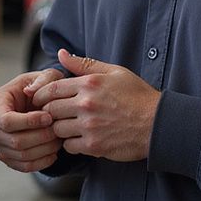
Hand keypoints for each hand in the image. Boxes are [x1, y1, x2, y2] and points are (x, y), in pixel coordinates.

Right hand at [0, 68, 65, 172]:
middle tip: (58, 130)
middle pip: (14, 140)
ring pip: (20, 155)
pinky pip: (23, 166)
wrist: (41, 103)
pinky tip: (54, 152)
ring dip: (43, 149)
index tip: (49, 117)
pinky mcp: (7, 155)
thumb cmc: (44, 87)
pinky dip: (41, 162)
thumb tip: (30, 92)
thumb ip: (43, 79)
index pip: (7, 120)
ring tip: (59, 139)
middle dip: (40, 137)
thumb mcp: (47, 76)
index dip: (29, 122)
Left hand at [28, 50, 160, 162]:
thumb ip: (84, 64)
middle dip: (50, 112)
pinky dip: (71, 144)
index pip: (52, 88)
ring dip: (60, 128)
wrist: (158, 123)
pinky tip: (79, 138)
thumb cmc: (137, 96)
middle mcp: (87, 104)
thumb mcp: (114, 72)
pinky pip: (69, 146)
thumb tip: (61, 54)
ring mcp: (90, 126)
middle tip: (54, 114)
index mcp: (89, 84)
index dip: (42, 95)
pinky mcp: (94, 145)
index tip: (42, 100)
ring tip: (68, 126)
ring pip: (57, 129)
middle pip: (51, 109)